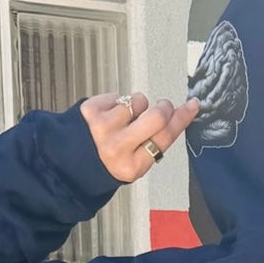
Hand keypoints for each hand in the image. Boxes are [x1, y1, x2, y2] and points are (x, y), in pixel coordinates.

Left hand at [80, 92, 200, 182]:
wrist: (71, 162)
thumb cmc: (108, 162)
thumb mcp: (135, 164)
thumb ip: (154, 144)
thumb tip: (176, 115)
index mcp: (132, 166)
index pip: (165, 137)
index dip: (181, 119)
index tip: (192, 106)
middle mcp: (117, 148)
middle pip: (156, 116)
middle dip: (164, 107)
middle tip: (162, 107)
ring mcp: (103, 128)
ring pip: (138, 102)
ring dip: (137, 106)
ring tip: (126, 119)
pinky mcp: (91, 110)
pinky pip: (119, 96)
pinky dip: (118, 102)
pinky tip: (110, 115)